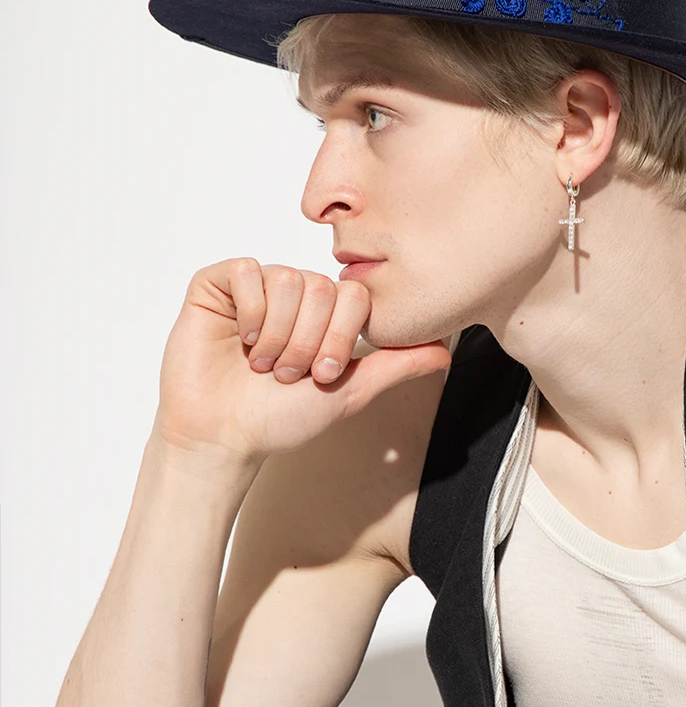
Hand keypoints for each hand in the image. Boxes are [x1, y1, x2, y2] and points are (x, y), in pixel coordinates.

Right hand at [154, 257, 450, 463]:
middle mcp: (293, 294)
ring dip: (278, 336)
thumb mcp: (351, 392)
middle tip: (288, 373)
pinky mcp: (218, 283)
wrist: (224, 436)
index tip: (323, 374)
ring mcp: (256, 286)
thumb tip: (447, 352)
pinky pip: (247, 270)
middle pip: (322, 288)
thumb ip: (396, 366)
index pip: (354, 296)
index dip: (341, 337)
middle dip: (308, 342)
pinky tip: (241, 339)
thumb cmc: (279, 418)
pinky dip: (249, 311)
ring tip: (262, 364)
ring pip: (288, 280)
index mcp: (324, 314)